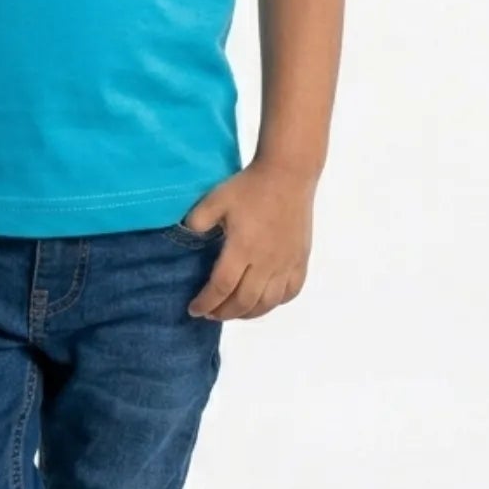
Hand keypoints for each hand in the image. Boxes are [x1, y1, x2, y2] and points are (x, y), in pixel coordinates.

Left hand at [183, 159, 317, 321]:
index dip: (205, 302)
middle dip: (223, 313)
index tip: (194, 309)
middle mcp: (266, 262)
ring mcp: (286, 263)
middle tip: (210, 313)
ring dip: (248, 313)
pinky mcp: (300, 259)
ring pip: (268, 302)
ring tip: (233, 311)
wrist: (288, 174)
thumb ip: (197, 221)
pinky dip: (276, 303)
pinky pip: (291, 292)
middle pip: (244, 301)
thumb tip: (187, 237)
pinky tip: (264, 300)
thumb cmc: (249, 187)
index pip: (221, 287)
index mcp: (242, 249)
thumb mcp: (215, 198)